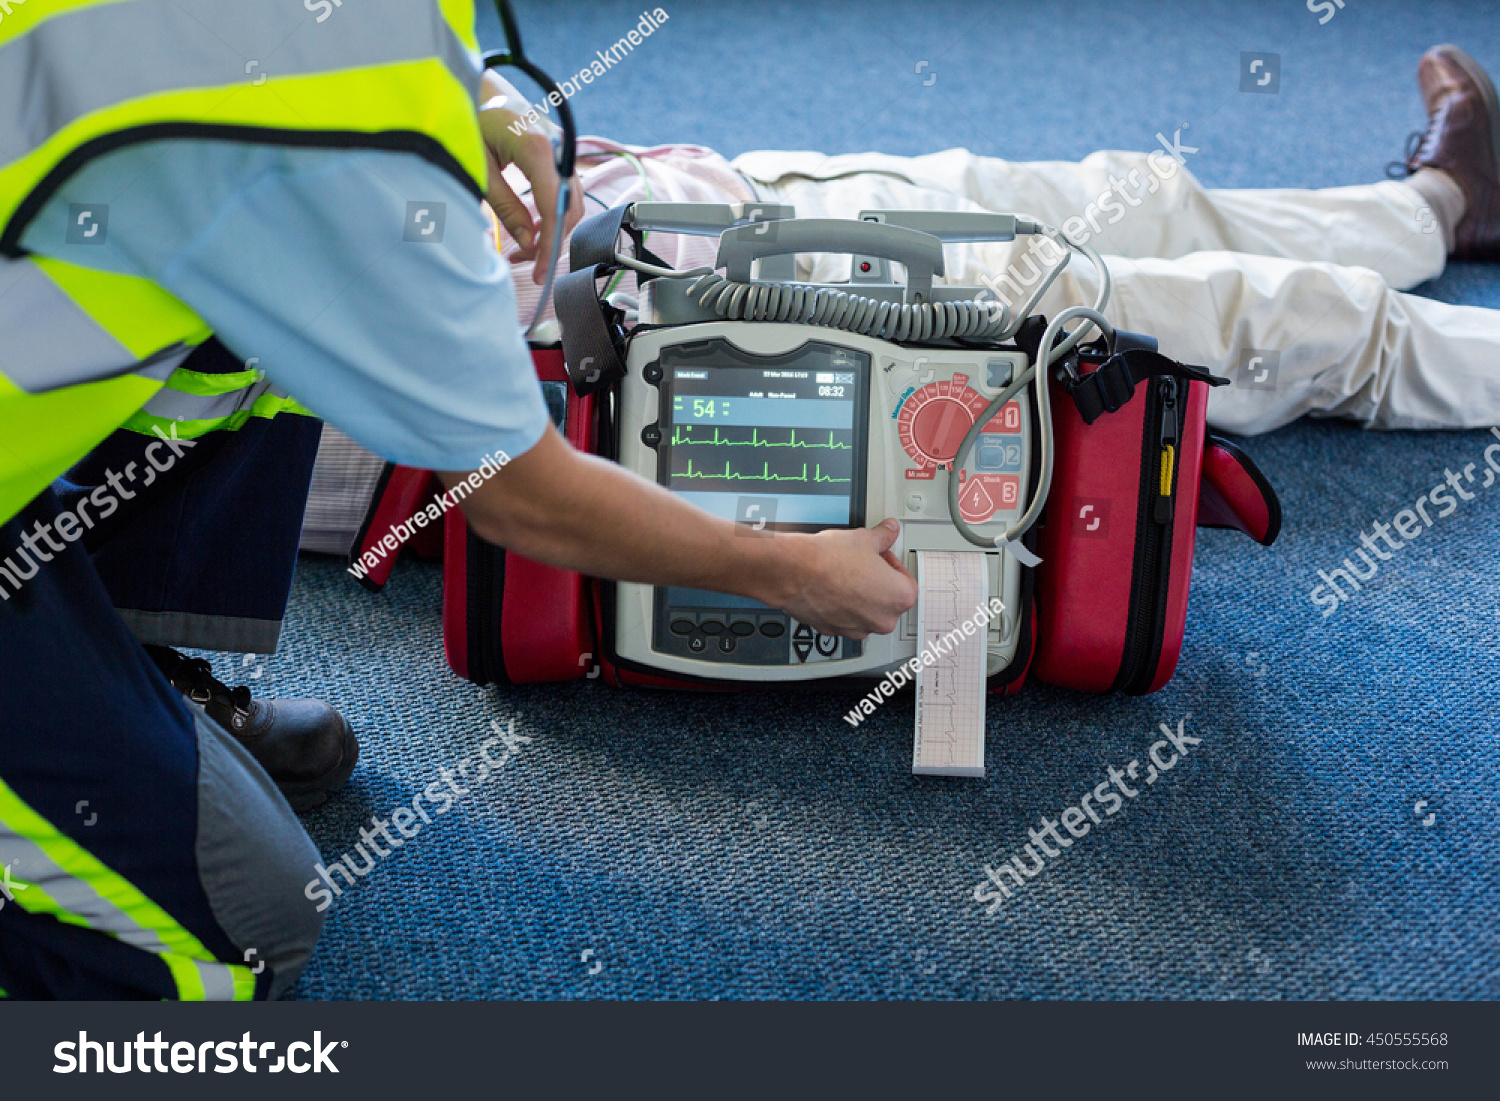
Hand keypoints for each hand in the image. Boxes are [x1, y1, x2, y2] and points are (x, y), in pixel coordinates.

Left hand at [477, 104, 583, 283]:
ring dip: (551, 230)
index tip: (540, 272)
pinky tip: (530, 228)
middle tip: (527, 265)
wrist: (475, 82)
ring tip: (524, 249)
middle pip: (569, 210)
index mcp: (538, 148)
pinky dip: (550, 213)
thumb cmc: (472, 115)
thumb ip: (506, 207)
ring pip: (570, 203)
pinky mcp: (557, 152)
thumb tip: (527, 243)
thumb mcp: (481, 168)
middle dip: (551, 242)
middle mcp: (558, 148)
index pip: (554, 209)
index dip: (549, 245)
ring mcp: (562, 149)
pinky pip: (563, 190)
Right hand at [774, 520, 916, 638]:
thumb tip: (889, 531)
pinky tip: (830, 586)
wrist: (794, 572)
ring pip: (866, 612)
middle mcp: (881, 619)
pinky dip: (840, 606)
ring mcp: (857, 629)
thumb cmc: (829, 559)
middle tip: (862, 564)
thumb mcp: (864, 538)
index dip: (892, 565)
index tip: (880, 556)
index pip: (907, 581)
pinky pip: (845, 619)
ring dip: (859, 596)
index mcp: (899, 597)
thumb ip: (883, 537)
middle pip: (888, 600)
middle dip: (877, 582)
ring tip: (844, 574)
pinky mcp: (834, 631)